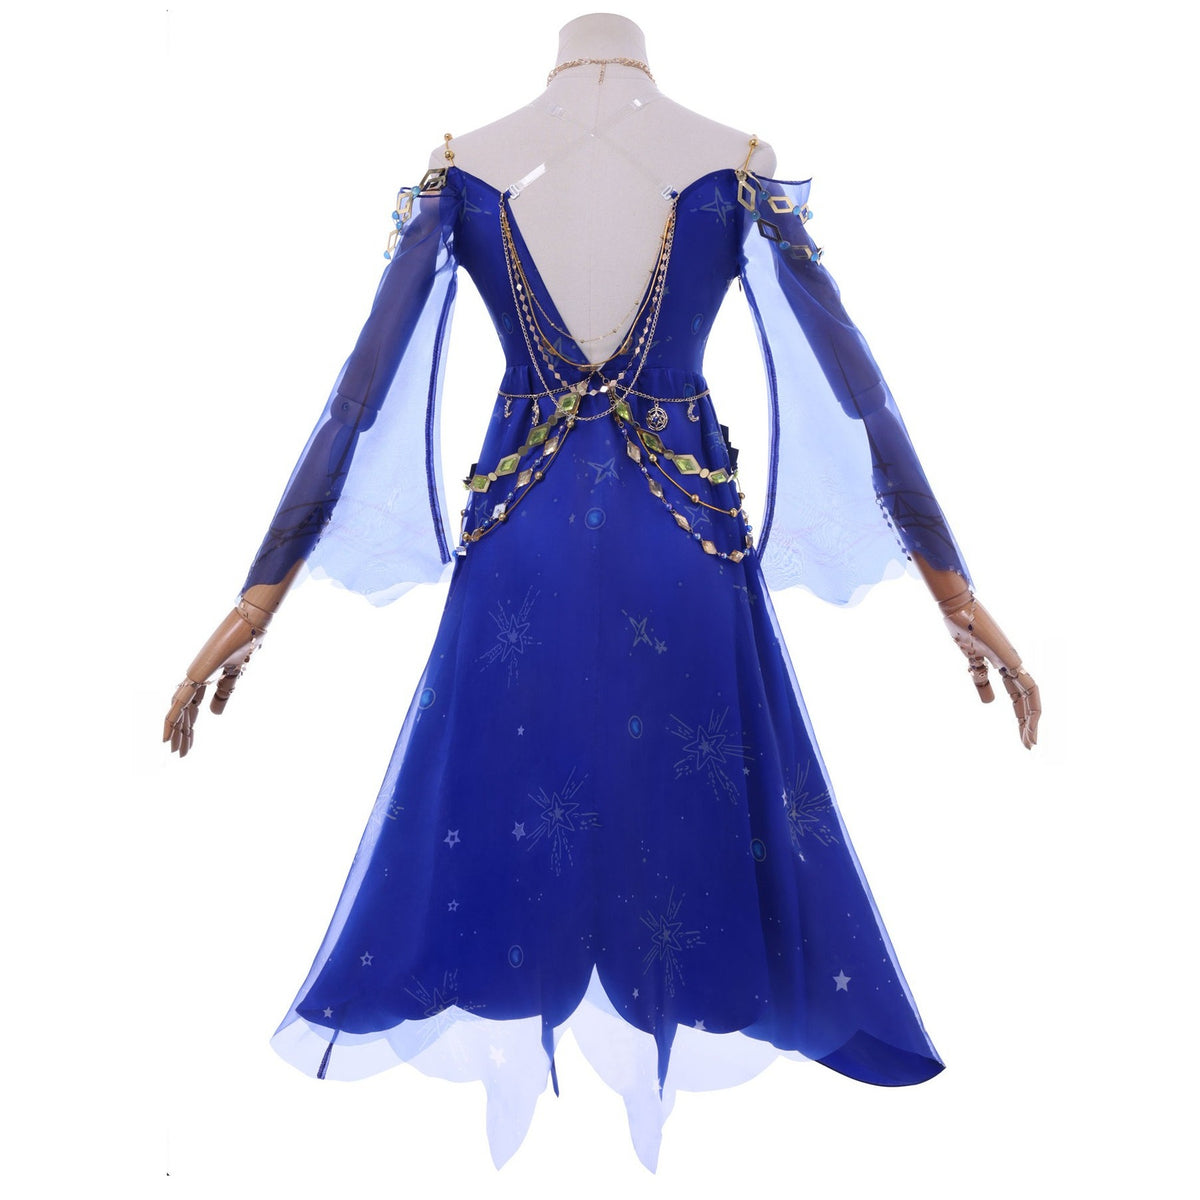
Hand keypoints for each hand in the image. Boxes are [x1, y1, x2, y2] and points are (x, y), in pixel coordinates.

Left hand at [163, 601, 268, 757]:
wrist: (250, 624)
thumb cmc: (246, 642)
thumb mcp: (235, 675)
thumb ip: (224, 694)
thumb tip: (214, 716)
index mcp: (205, 677)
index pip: (193, 707)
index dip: (190, 725)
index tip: (189, 743)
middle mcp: (195, 678)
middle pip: (184, 711)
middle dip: (182, 733)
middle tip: (180, 753)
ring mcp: (193, 676)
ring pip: (179, 710)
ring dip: (176, 731)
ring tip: (173, 751)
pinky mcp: (195, 675)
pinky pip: (179, 702)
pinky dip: (172, 720)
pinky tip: (167, 735)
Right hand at [938, 589, 1040, 748]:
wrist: (956, 608)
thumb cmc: (961, 627)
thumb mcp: (970, 661)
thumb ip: (980, 679)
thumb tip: (990, 703)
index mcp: (1002, 664)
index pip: (1017, 695)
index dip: (1021, 715)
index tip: (1021, 736)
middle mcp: (1012, 663)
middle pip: (1026, 698)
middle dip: (1028, 723)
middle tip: (1029, 745)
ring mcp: (1014, 660)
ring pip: (1031, 695)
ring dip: (1033, 720)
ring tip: (1031, 743)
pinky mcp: (1011, 658)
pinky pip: (1029, 686)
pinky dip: (1033, 705)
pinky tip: (1032, 722)